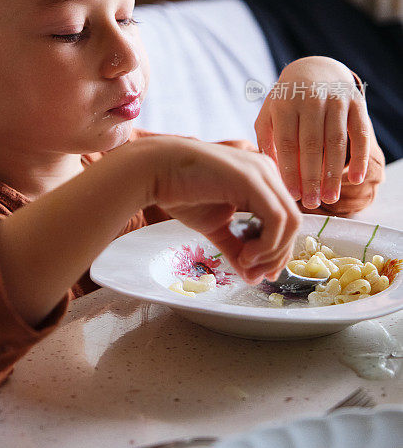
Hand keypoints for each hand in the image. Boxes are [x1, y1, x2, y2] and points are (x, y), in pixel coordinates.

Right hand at [152, 138, 301, 284]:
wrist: (155, 171)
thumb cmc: (181, 192)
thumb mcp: (216, 226)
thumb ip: (237, 247)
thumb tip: (252, 277)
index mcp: (261, 178)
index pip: (285, 218)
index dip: (278, 251)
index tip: (260, 273)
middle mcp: (267, 170)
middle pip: (293, 222)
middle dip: (277, 256)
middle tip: (255, 275)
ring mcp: (261, 172)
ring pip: (290, 221)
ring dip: (271, 252)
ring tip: (246, 264)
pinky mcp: (251, 179)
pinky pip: (276, 218)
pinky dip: (266, 244)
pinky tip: (245, 256)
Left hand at [254, 57, 370, 209]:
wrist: (315, 69)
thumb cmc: (287, 100)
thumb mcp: (269, 113)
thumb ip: (266, 140)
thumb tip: (270, 172)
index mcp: (285, 103)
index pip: (286, 143)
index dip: (290, 171)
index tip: (291, 195)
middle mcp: (310, 100)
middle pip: (311, 145)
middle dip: (311, 178)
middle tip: (311, 204)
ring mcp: (336, 100)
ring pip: (336, 142)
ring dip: (333, 173)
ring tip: (330, 198)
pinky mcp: (356, 103)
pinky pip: (360, 134)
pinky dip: (359, 158)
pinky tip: (354, 179)